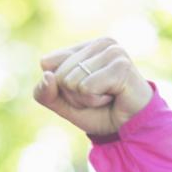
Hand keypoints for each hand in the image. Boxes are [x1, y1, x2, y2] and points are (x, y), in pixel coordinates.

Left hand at [33, 38, 153, 137]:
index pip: (47, 63)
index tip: (82, 90)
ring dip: (86, 98)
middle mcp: (100, 43)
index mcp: (84, 46)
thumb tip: (47, 76)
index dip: (58, 86)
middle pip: (59, 74)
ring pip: (71, 81)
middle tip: (96, 96)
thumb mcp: (61, 104)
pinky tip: (113, 96)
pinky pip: (86, 87)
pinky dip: (95, 100)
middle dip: (73, 95)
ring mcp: (113, 51)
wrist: (126, 128)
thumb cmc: (97, 112)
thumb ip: (44, 93)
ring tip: (106, 96)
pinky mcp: (121, 65)